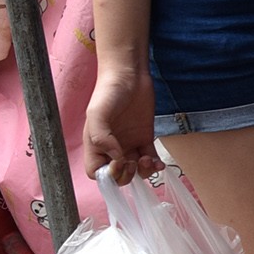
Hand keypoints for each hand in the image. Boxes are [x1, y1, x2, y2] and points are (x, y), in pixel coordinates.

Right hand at [81, 60, 156, 182]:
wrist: (130, 76)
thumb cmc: (108, 92)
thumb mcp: (97, 113)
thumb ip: (101, 137)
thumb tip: (117, 157)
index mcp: (96, 145)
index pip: (96, 172)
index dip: (107, 176)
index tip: (118, 163)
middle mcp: (111, 148)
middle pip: (117, 176)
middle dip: (126, 176)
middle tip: (132, 162)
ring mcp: (129, 144)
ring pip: (135, 171)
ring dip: (142, 172)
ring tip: (147, 160)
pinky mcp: (145, 139)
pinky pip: (150, 160)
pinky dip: (154, 166)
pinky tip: (157, 163)